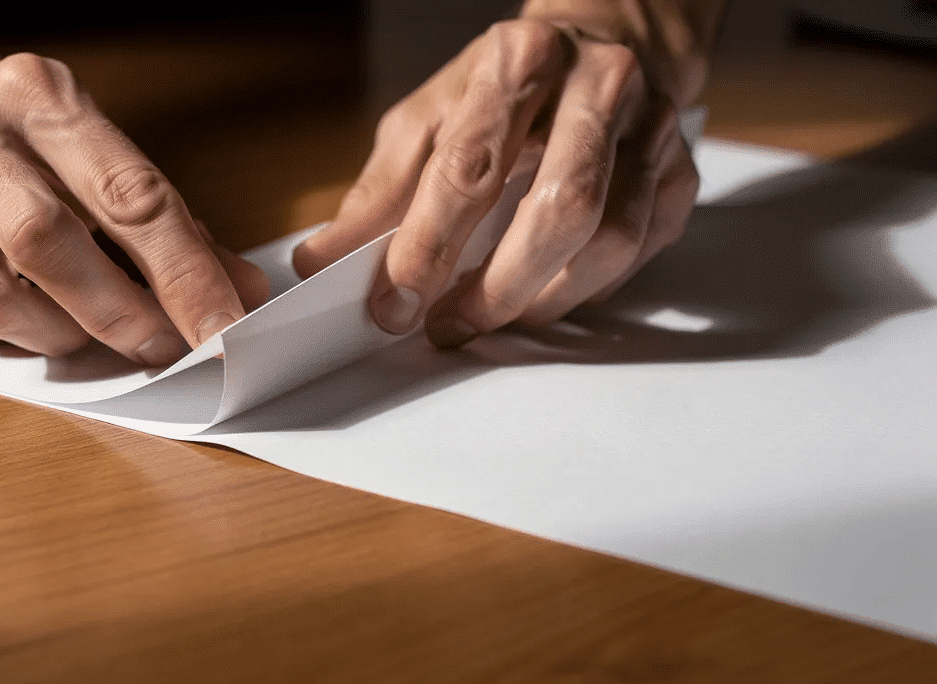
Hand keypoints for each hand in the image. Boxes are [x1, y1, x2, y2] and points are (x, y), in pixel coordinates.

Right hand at [0, 53, 267, 364]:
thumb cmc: (9, 136)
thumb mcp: (86, 145)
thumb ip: (163, 217)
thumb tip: (237, 287)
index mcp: (37, 93)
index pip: (126, 190)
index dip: (183, 269)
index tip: (225, 321)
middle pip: (50, 241)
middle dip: (121, 312)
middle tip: (165, 347)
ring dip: (64, 332)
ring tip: (92, 331)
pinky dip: (17, 334)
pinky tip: (36, 320)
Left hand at [292, 18, 699, 346]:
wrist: (605, 39)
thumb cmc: (505, 87)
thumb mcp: (428, 119)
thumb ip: (377, 193)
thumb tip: (321, 263)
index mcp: (519, 62)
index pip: (472, 167)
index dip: (429, 247)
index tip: (394, 305)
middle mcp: (597, 86)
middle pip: (560, 208)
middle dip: (498, 288)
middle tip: (447, 326)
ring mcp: (651, 129)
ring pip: (611, 239)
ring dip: (543, 300)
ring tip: (489, 318)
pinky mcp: (681, 172)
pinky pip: (640, 251)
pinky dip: (586, 289)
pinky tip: (544, 295)